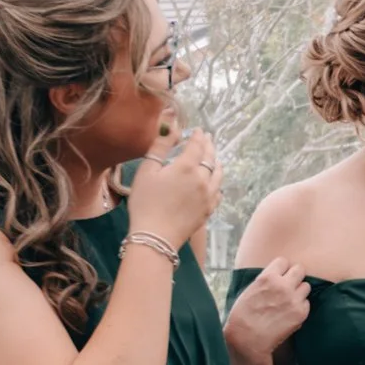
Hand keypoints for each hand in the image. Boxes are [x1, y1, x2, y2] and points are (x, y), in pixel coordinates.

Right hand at [131, 124, 221, 244]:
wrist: (155, 237)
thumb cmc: (145, 203)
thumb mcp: (146, 171)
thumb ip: (160, 147)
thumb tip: (172, 127)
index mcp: (186, 167)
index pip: (197, 145)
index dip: (198, 136)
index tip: (198, 130)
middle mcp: (202, 179)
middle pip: (210, 158)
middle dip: (209, 146)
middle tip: (208, 138)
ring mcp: (208, 196)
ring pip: (218, 174)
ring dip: (216, 162)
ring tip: (214, 157)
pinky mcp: (208, 210)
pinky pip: (218, 192)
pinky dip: (217, 182)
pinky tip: (214, 183)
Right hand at [224, 259, 311, 362]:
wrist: (247, 339)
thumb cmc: (243, 316)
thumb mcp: (250, 290)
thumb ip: (266, 281)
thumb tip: (277, 275)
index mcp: (268, 277)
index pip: (284, 261)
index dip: (282, 269)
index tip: (280, 276)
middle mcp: (283, 285)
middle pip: (299, 269)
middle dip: (295, 276)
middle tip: (289, 286)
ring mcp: (294, 299)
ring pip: (306, 286)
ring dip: (299, 291)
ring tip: (289, 301)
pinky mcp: (301, 313)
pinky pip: (306, 303)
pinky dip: (300, 307)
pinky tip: (289, 314)